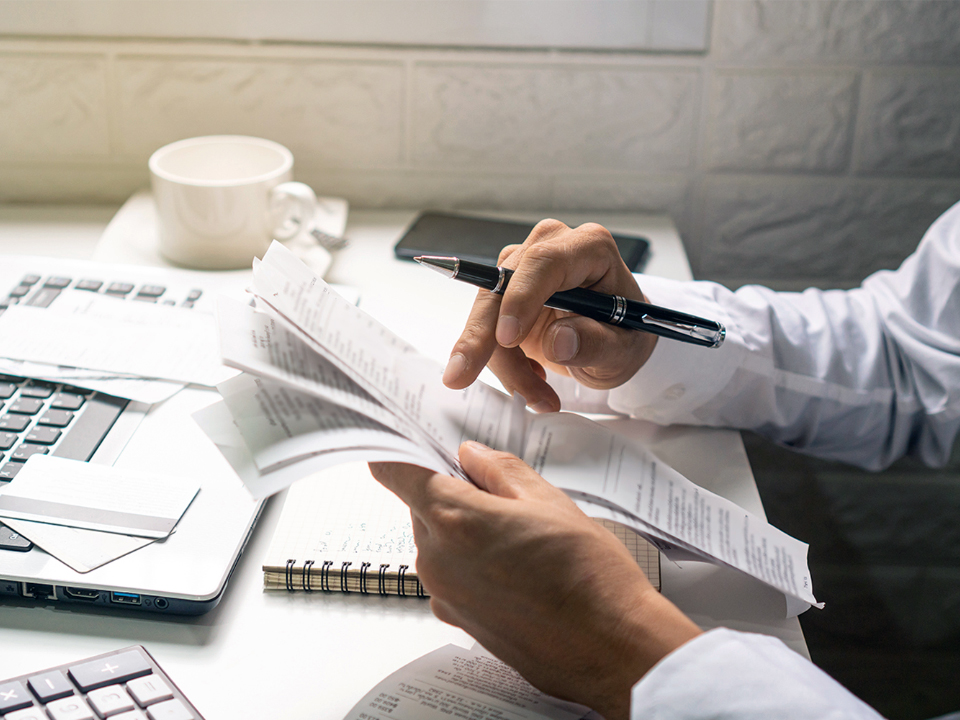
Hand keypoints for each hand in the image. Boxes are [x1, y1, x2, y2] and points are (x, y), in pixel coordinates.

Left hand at [369, 443, 700, 719]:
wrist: (612, 647)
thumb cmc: (589, 578)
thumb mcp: (549, 501)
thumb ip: (500, 469)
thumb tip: (471, 454)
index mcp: (455, 519)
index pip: (395, 472)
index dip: (402, 450)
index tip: (415, 442)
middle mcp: (437, 560)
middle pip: (422, 506)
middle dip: (454, 493)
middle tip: (503, 494)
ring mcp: (444, 595)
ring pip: (438, 542)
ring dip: (465, 531)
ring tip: (522, 538)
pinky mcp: (458, 621)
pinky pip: (452, 576)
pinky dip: (473, 565)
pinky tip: (518, 569)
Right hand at [441, 219, 657, 411]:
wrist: (616, 339)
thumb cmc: (625, 334)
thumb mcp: (624, 349)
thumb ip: (596, 344)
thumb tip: (558, 342)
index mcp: (589, 248)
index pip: (544, 262)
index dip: (520, 297)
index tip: (506, 338)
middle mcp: (551, 249)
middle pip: (502, 286)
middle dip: (482, 337)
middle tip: (461, 375)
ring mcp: (524, 270)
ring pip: (489, 313)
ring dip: (504, 363)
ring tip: (539, 396)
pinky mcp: (506, 294)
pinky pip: (488, 329)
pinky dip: (503, 363)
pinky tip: (532, 380)